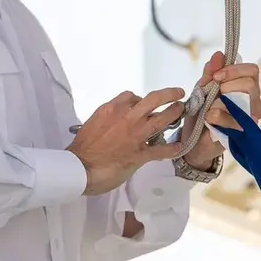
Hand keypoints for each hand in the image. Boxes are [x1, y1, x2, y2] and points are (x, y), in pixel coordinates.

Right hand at [68, 87, 185, 195]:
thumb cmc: (82, 147)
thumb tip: (117, 121)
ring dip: (174, 113)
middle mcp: (127, 117)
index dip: (141, 99)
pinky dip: (172, 148)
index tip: (144, 104)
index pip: (131, 96)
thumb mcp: (94, 122)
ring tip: (181, 110)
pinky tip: (179, 147)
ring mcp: (135, 135)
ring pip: (161, 120)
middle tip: (178, 93)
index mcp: (112, 109)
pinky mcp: (140, 154)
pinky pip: (161, 149)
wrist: (79, 167)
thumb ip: (108, 119)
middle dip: (169, 94)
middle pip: (153, 100)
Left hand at [179, 52, 260, 169]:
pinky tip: (209, 121)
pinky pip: (233, 120)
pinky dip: (216, 117)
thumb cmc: (200, 113)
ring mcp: (252, 119)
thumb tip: (219, 54)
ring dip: (220, 103)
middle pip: (250, 84)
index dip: (234, 70)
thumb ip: (210, 72)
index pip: (252, 71)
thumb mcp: (202, 89)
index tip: (216, 76)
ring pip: (242, 102)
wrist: (192, 141)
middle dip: (227, 86)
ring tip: (209, 109)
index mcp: (246, 88)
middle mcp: (254, 102)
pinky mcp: (245, 134)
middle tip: (213, 93)